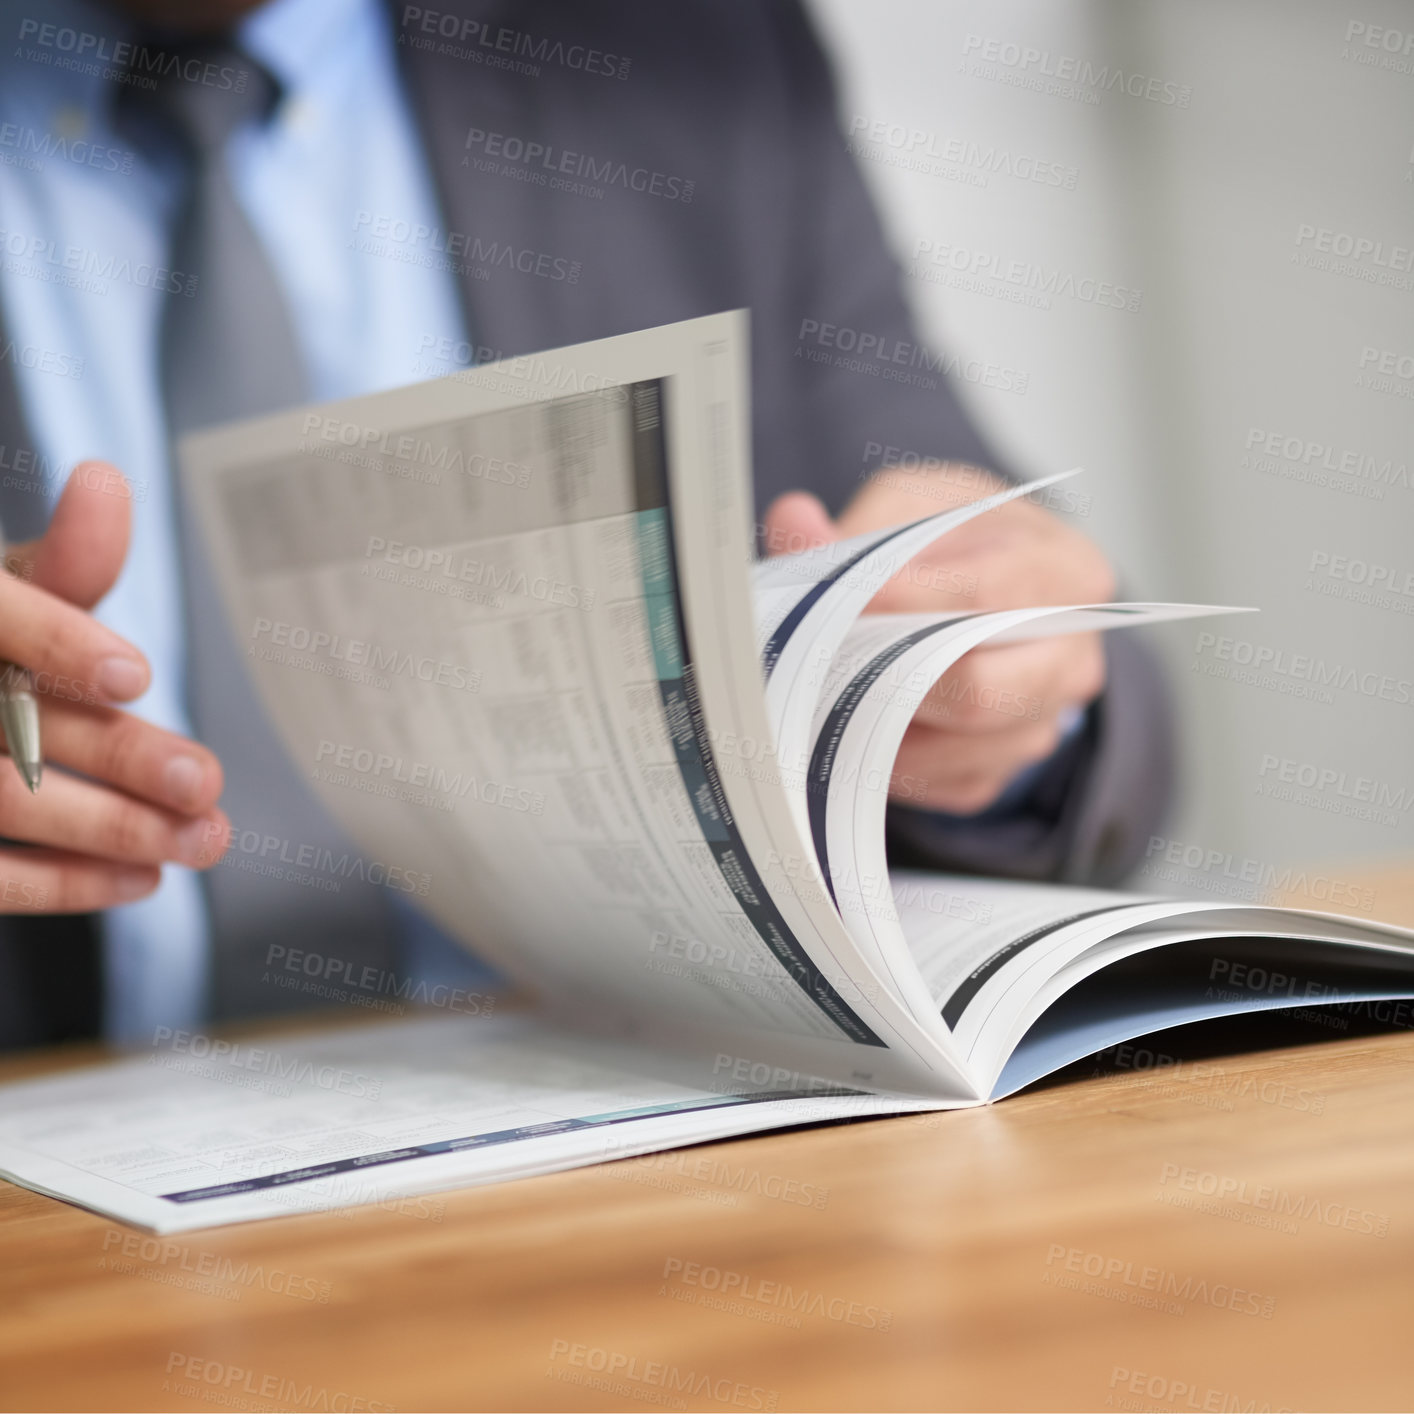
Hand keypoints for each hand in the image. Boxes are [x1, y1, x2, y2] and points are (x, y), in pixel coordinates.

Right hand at [0, 464, 229, 913]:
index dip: (55, 641)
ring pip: (1, 802)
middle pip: (11, 721)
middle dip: (115, 756)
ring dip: (109, 829)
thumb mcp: (14, 589)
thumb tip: (107, 481)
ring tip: (203, 840)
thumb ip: (67, 558)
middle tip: (205, 782)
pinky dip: (61, 884)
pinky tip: (142, 880)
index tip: (135, 674)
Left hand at [763, 463, 1113, 813]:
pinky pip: (939, 784)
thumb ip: (861, 523)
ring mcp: (1042, 723)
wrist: (980, 598)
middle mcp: (1071, 657)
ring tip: (826, 688)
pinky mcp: (999, 771)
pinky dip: (887, 759)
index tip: (848, 599)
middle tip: (825, 657)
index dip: (911, 599)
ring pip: (956, 750)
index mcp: (1065, 572)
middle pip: (982, 691)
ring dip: (880, 724)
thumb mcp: (915, 507)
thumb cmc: (953, 547)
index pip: (991, 593)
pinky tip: (853, 721)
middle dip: (890, 676)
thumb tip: (795, 522)